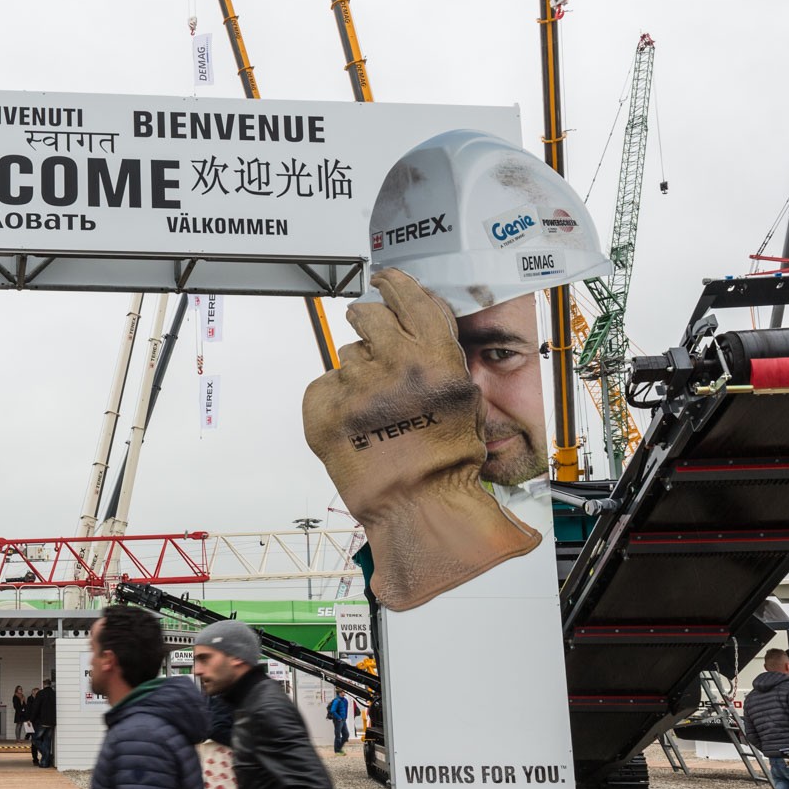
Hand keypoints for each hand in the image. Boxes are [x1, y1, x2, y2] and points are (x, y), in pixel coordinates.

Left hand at [302, 268, 539, 609]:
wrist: (420, 508)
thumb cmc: (446, 463)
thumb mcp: (464, 399)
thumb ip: (441, 358)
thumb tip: (419, 326)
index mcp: (435, 358)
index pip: (410, 299)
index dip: (394, 285)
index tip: (384, 280)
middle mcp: (396, 365)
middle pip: (368, 316)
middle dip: (366, 320)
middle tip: (365, 330)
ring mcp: (358, 388)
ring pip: (347, 356)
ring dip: (357, 373)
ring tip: (372, 406)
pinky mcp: (326, 413)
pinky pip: (323, 387)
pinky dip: (334, 400)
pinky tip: (353, 424)